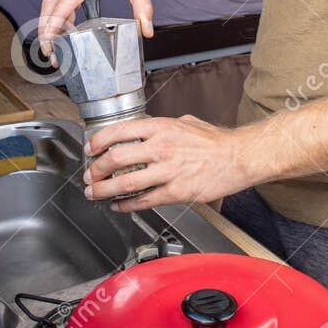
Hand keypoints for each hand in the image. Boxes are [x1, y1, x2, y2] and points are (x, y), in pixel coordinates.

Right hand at [37, 0, 152, 59]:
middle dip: (45, 29)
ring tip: (52, 47)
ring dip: (46, 24)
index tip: (51, 39)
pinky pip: (56, 2)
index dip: (56, 21)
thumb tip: (146, 32)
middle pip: (50, 4)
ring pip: (49, 3)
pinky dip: (55, 18)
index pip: (66, 2)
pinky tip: (62, 33)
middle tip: (49, 51)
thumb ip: (143, 8)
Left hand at [83, 116, 258, 212]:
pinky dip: (126, 205)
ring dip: (104, 190)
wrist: (239, 157)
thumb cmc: (215, 141)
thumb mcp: (185, 122)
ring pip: (125, 183)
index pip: (118, 131)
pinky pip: (144, 201)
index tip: (90, 149)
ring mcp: (168, 171)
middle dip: (96, 170)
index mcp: (161, 127)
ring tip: (95, 193)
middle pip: (115, 158)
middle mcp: (161, 147)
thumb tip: (146, 131)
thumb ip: (163, 127)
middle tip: (89, 176)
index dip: (98, 142)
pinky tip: (118, 205)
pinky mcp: (176, 192)